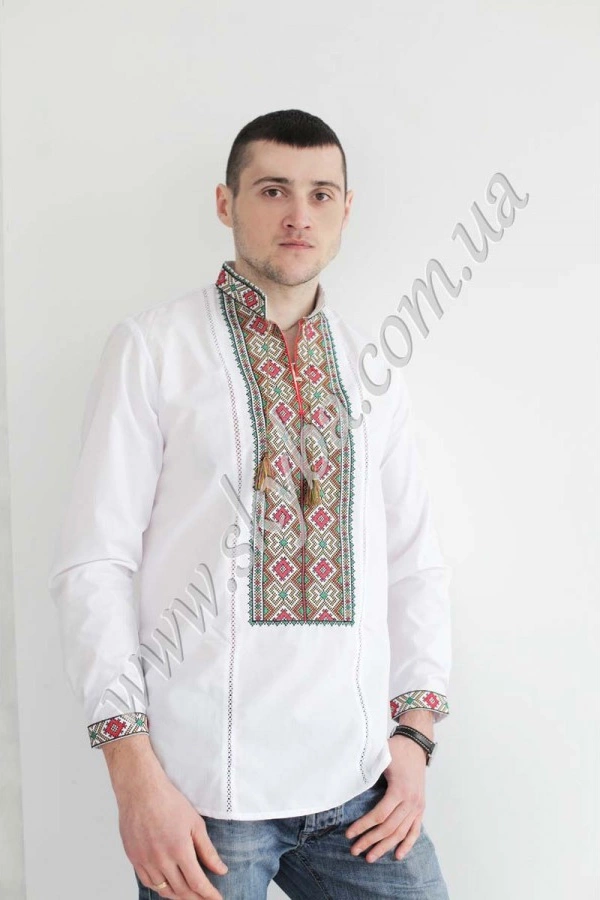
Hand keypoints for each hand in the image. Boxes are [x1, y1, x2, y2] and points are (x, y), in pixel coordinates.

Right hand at [111, 747, 226, 898]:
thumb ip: (208, 850)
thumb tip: (221, 870)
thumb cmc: (169, 802)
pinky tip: (169, 887)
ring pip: (164, 890)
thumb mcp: (195, 823)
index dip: (209, 895)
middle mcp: (161, 860)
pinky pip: (149, 882)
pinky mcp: (134, 859)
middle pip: (181, 891)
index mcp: (179, 850)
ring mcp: (145, 861)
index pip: (197, 883)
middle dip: (197, 898)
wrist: (141, 791)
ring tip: (190, 896)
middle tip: (206, 899)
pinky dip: (161, 889)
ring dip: (179, 896)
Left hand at [344, 735, 426, 862]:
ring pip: (401, 833)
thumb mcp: (381, 756)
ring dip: (385, 847)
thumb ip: (368, 769)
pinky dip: (407, 844)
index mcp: (400, 790)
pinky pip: (415, 830)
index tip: (349, 834)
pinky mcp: (420, 808)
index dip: (363, 826)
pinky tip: (398, 856)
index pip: (379, 815)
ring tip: (370, 857)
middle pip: (389, 828)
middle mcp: (411, 801)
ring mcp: (418, 806)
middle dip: (370, 841)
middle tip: (355, 850)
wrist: (416, 745)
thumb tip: (347, 779)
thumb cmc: (396, 750)